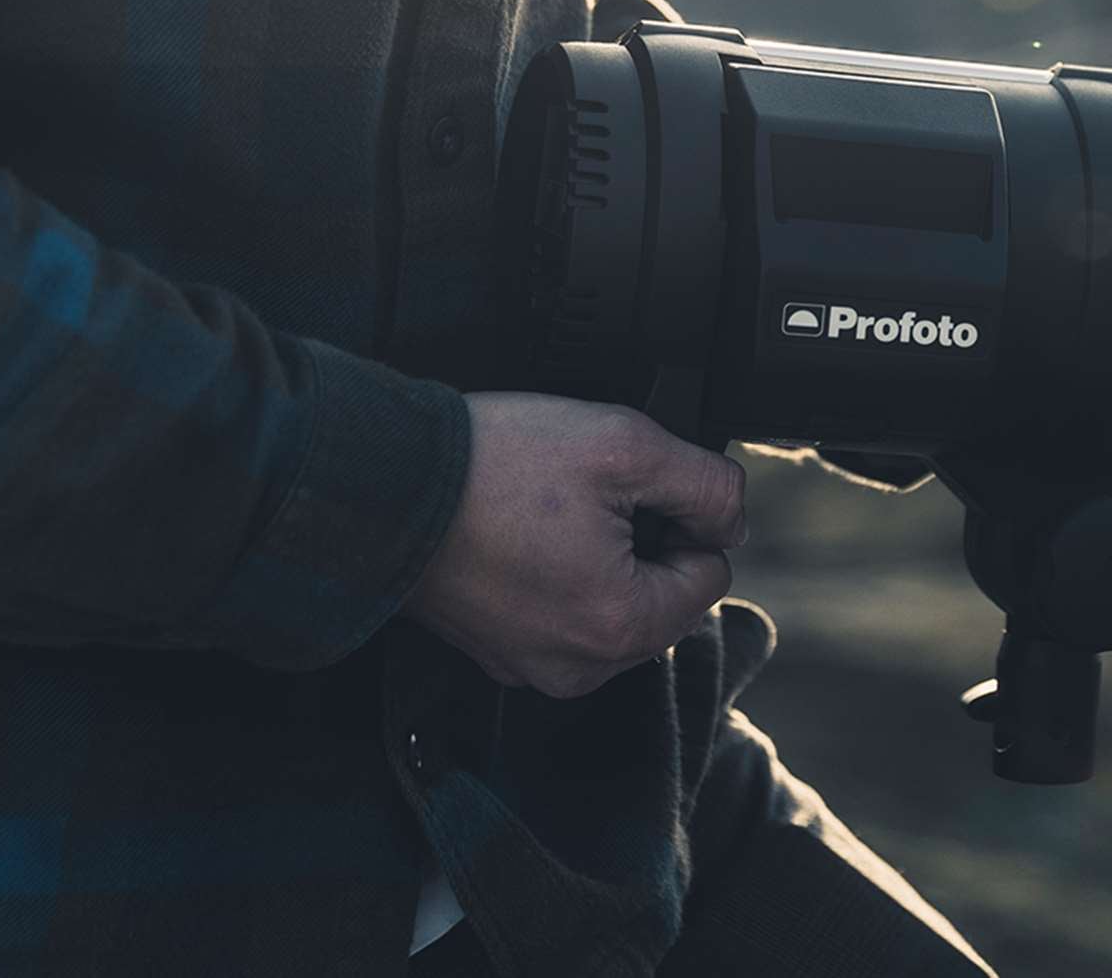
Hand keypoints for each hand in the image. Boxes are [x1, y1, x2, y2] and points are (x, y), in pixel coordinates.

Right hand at [406, 392, 745, 697]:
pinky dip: (552, 573)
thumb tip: (732, 515)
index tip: (630, 489)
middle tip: (582, 497)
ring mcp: (530, 664)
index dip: (683, 517)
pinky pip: (559, 613)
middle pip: (662, 596)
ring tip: (546, 513)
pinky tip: (518, 533)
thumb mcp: (626, 445)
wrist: (380, 480)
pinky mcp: (496, 649)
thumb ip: (706, 483)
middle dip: (640, 541)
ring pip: (612, 604)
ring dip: (598, 557)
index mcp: (620, 628)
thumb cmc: (493, 464)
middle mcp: (578, 666)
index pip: (710, 573)